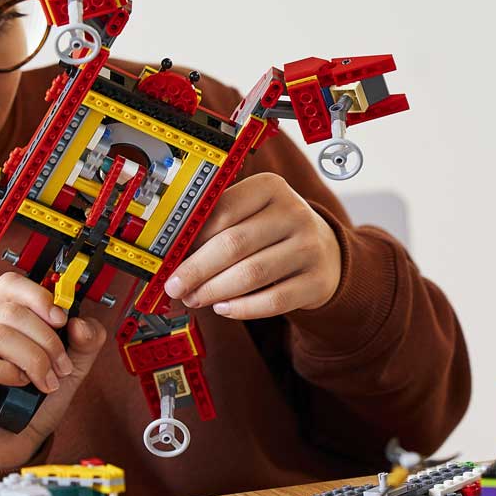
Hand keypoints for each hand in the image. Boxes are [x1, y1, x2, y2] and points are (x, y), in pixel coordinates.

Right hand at [0, 272, 106, 468]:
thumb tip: (81, 322)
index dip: (38, 298)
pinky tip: (20, 383)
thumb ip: (83, 343)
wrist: (12, 446)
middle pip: (8, 311)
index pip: (8, 285)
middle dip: (46, 339)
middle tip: (63, 366)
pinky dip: (7, 372)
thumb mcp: (68, 369)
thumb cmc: (30, 404)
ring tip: (46, 381)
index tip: (62, 321)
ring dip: (32, 358)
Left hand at [161, 172, 341, 319]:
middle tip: (176, 287)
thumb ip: (218, 225)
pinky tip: (224, 308)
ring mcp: (309, 247)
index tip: (170, 258)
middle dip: (197, 270)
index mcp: (270, 187)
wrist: (325, 252)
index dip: (191, 238)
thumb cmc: (273, 232)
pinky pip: (274, 300)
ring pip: (252, 274)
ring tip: (195, 298)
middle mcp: (294, 213)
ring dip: (215, 291)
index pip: (222, 210)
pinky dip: (243, 308)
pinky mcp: (317, 281)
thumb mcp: (252, 213)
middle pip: (234, 243)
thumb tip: (174, 255)